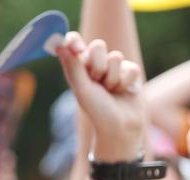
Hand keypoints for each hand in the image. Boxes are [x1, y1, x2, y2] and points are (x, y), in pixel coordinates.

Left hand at [56, 32, 145, 160]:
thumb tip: (59, 44)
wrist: (120, 128)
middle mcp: (95, 65)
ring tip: (111, 92)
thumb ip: (73, 66)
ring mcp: (113, 69)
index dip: (75, 41)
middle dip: (98, 66)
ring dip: (112, 78)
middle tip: (97, 83)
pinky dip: (126, 81)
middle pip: (98, 46)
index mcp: (79, 68)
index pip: (75, 43)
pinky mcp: (130, 73)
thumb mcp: (82, 89)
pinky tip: (124, 92)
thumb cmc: (97, 111)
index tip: (78, 49)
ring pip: (116, 56)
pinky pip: (130, 67)